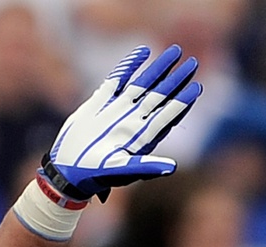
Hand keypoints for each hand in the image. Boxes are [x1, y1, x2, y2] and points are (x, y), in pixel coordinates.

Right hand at [43, 45, 200, 201]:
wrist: (68, 168)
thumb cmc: (95, 175)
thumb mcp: (121, 171)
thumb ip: (146, 167)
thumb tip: (172, 167)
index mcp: (142, 137)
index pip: (167, 116)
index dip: (182, 102)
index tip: (197, 87)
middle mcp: (134, 121)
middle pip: (160, 96)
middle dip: (176, 80)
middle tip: (193, 63)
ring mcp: (119, 109)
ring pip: (144, 84)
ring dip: (159, 68)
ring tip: (174, 51)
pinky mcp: (101, 102)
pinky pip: (119, 79)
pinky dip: (130, 65)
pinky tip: (142, 52)